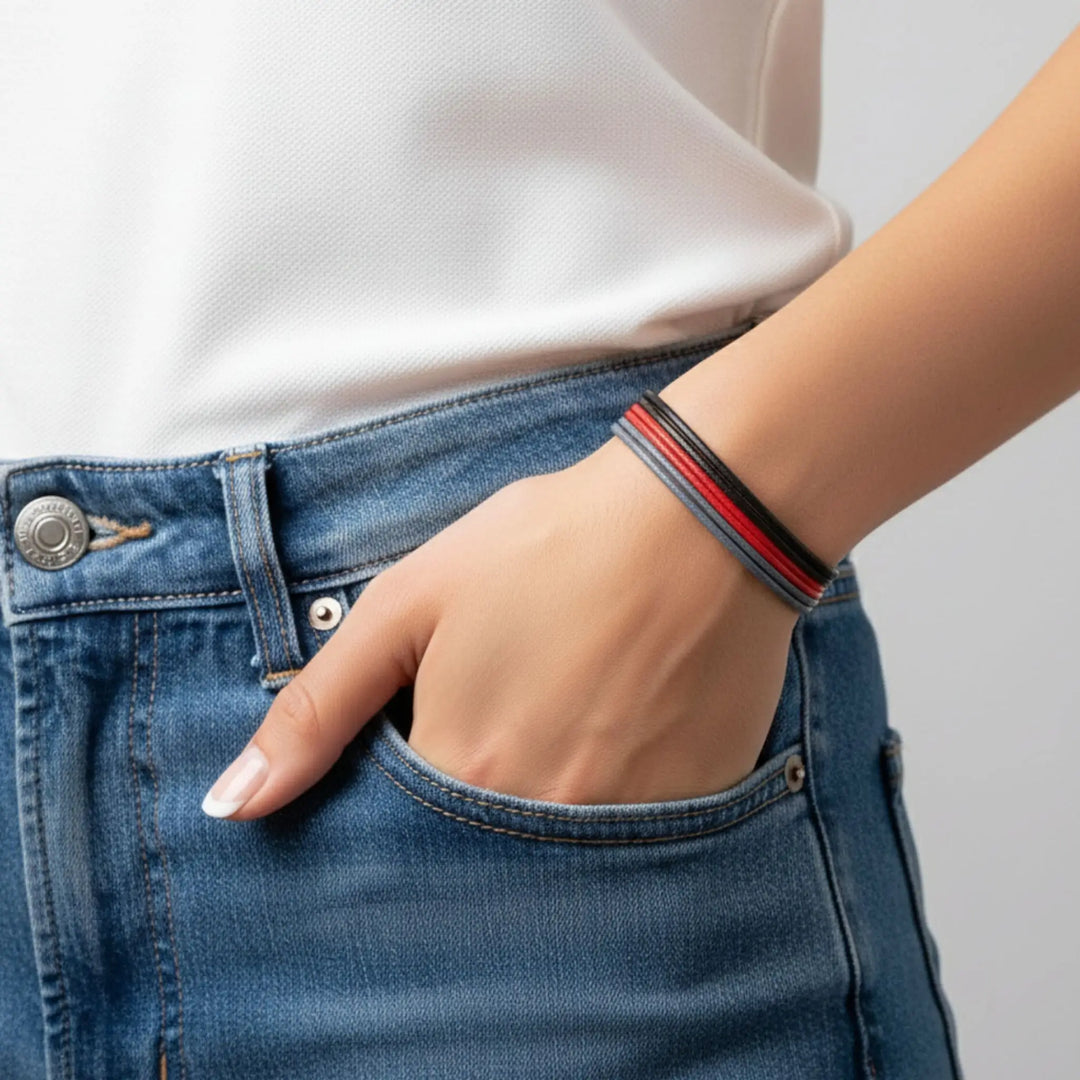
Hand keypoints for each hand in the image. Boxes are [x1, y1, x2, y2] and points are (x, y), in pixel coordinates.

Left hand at [200, 434, 800, 819]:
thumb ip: (319, 710)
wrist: (699, 518)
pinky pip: (633, 834)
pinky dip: (617, 787)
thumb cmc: (547, 545)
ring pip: (557, 844)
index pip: (399, 831)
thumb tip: (232, 805)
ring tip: (577, 698)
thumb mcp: (410, 606)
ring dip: (553, 786)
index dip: (414, 769)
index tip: (445, 715)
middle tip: (522, 696)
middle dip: (484, 784)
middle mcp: (543, 821)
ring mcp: (627, 824)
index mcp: (462, 772)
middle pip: (480, 845)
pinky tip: (627, 714)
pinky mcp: (695, 809)